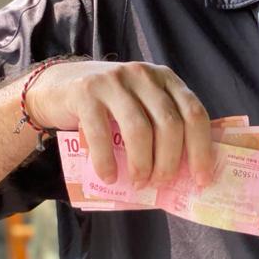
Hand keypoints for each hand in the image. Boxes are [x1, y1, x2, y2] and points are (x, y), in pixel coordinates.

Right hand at [25, 60, 212, 187]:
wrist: (57, 86)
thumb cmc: (109, 105)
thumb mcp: (142, 104)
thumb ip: (162, 125)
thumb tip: (185, 173)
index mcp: (166, 79)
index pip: (194, 113)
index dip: (201, 149)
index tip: (201, 179)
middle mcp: (144, 75)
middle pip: (169, 124)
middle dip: (169, 162)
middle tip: (161, 183)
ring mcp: (114, 81)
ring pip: (139, 129)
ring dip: (142, 164)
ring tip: (139, 183)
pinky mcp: (86, 93)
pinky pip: (101, 133)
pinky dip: (107, 161)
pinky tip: (109, 177)